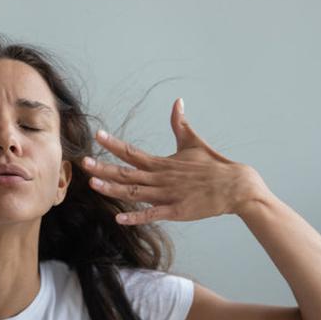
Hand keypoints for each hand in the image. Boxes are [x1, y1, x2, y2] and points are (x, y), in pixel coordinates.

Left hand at [80, 98, 269, 224]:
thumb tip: (177, 101)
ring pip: (135, 192)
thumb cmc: (214, 165)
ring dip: (113, 189)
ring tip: (94, 185)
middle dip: (104, 167)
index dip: (114, 144)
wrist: (236, 185)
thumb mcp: (194, 142)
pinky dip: (136, 216)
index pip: (132, 151)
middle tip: (84, 162)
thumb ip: (180, 124)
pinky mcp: (177, 211)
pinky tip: (119, 218)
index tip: (98, 135)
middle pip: (127, 172)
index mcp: (162, 162)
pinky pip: (152, 214)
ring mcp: (168, 195)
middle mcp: (161, 177)